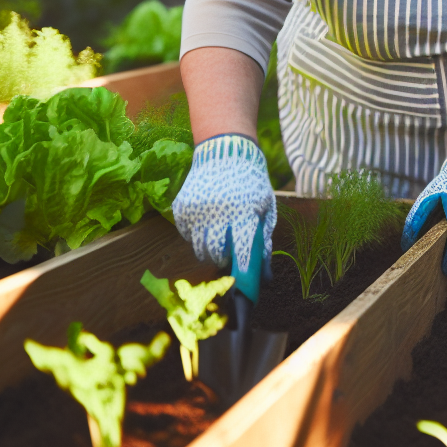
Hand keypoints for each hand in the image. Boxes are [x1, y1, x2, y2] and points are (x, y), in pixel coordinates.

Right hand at [172, 133, 277, 276]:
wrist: (225, 152)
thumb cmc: (251, 184)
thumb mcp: (266, 209)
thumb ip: (263, 242)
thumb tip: (264, 278)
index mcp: (245, 212)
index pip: (243, 254)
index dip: (244, 277)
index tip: (246, 294)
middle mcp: (218, 212)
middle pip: (217, 255)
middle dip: (226, 259)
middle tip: (233, 251)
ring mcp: (196, 210)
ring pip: (199, 249)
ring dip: (211, 250)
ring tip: (221, 233)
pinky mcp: (181, 209)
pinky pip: (187, 235)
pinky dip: (198, 235)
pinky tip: (208, 221)